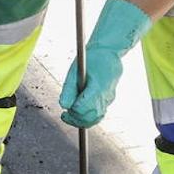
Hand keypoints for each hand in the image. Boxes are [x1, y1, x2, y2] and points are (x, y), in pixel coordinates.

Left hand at [60, 0, 151, 128]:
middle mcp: (105, 95)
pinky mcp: (109, 100)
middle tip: (65, 116)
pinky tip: (79, 114)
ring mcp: (109, 98)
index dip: (73, 111)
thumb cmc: (91, 59)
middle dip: (76, 119)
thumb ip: (69, 88)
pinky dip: (89, 118)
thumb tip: (63, 105)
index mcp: (98, 86)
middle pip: (91, 116)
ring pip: (96, 118)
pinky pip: (100, 114)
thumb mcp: (75, 69)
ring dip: (82, 121)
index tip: (64, 110)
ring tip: (70, 116)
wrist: (109, 53)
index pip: (84, 107)